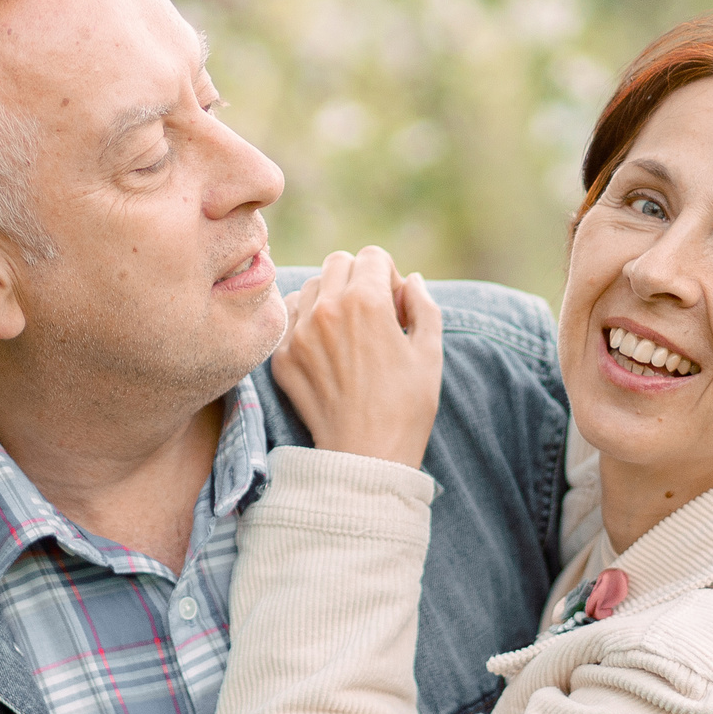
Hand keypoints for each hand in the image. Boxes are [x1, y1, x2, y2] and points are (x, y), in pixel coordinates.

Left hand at [270, 247, 444, 467]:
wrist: (366, 457)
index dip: (389, 278)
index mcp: (367, 301)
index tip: (396, 308)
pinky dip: (307, 323)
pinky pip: (290, 317)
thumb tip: (411, 280)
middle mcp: (327, 308)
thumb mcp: (430, 353)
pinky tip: (327, 351)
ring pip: (311, 286)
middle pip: (339, 263)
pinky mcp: (283, 356)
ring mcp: (299, 332)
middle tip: (372, 315)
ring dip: (330, 297)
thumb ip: (423, 305)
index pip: (372, 256)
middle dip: (359, 279)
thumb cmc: (406, 408)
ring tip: (348, 334)